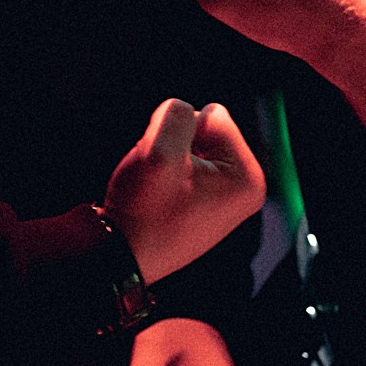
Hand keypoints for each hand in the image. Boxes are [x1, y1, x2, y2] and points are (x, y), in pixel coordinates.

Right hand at [104, 98, 264, 284]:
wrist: (119, 255)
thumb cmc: (143, 212)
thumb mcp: (159, 150)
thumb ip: (176, 114)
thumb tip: (181, 111)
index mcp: (247, 178)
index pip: (214, 114)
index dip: (180, 131)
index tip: (169, 165)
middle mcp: (241, 188)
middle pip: (203, 129)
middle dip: (174, 143)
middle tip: (159, 177)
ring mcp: (220, 198)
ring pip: (186, 145)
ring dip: (165, 156)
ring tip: (155, 188)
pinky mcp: (200, 204)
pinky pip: (179, 167)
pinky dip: (162, 173)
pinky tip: (154, 196)